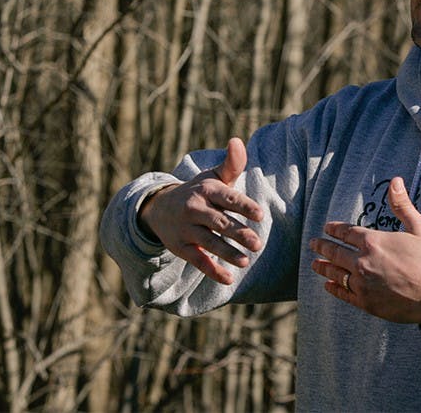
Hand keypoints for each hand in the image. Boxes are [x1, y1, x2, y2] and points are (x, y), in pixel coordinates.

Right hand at [138, 137, 263, 283]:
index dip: (244, 206)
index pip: (228, 198)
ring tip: (245, 262)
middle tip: (258, 243)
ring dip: (227, 253)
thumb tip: (238, 141)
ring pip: (208, 242)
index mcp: (207, 190)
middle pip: (219, 222)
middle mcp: (195, 209)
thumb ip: (232, 164)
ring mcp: (186, 229)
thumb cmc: (199, 191)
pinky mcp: (180, 247)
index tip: (260, 215)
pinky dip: (212, 270)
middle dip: (238, 233)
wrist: (160, 207)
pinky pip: (197, 260)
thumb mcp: (213, 176)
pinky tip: (228, 279)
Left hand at [309, 177, 420, 323]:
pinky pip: (343, 293)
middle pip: (335, 252)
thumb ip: (402, 205)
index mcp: (373, 242)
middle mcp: (362, 262)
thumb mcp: (419, 227)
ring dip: (323, 267)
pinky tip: (328, 285)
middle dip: (322, 246)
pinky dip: (333, 288)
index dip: (334, 229)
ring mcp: (362, 284)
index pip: (346, 232)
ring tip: (314, 264)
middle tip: (313, 244)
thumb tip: (395, 181)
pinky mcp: (365, 302)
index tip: (327, 228)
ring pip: (335, 273)